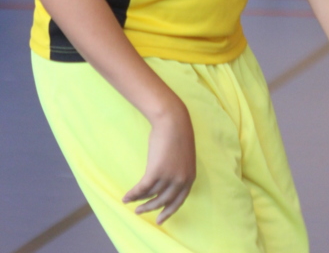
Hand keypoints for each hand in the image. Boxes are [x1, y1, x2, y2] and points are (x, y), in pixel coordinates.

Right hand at [123, 98, 195, 223]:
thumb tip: (166, 182)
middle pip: (163, 200)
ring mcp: (169, 177)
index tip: (160, 220)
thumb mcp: (183, 157)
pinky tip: (125, 197)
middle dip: (150, 208)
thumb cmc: (177, 134)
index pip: (179, 201)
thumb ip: (178, 171)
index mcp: (190, 177)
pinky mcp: (156, 172)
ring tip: (130, 203)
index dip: (168, 211)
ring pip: (151, 194)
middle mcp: (181, 180)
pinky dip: (133, 194)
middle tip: (140, 212)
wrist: (173, 120)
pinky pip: (142, 188)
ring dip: (139, 200)